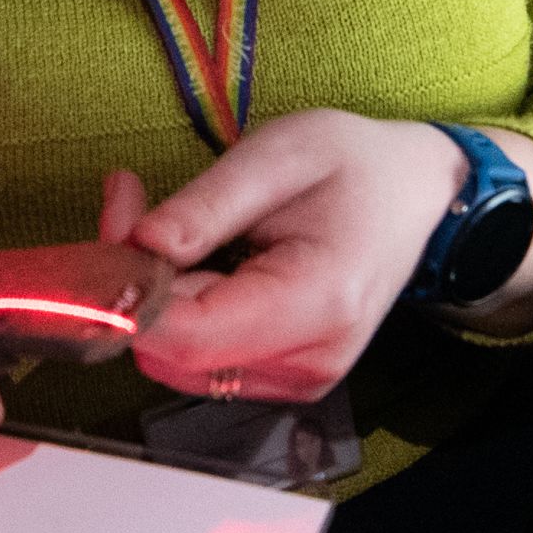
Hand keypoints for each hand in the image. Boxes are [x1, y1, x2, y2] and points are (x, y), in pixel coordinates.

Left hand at [103, 111, 470, 401]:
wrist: (414, 196)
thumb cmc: (357, 168)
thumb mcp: (279, 154)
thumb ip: (206, 205)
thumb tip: (137, 245)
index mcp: (315, 303)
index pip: (186, 337)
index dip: (130, 291)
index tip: (117, 223)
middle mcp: (308, 360)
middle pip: (173, 354)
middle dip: (137, 284)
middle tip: (134, 202)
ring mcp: (298, 377)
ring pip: (177, 362)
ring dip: (157, 299)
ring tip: (176, 227)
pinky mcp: (283, 377)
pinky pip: (201, 360)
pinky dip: (181, 313)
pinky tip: (200, 263)